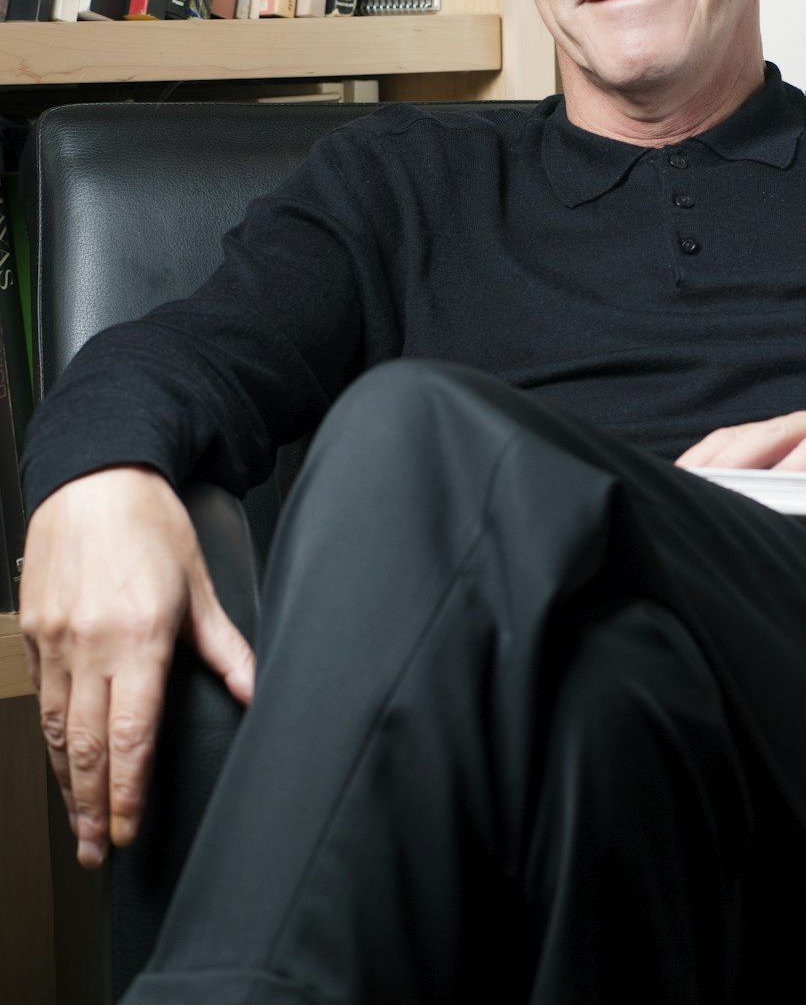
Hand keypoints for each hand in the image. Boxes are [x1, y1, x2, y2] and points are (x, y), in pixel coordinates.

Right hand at [18, 466, 255, 868]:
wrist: (94, 476)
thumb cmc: (148, 521)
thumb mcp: (199, 583)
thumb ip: (226, 646)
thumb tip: (254, 687)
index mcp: (139, 635)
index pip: (132, 735)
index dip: (128, 791)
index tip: (128, 827)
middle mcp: (90, 643)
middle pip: (89, 746)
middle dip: (92, 806)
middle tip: (98, 847)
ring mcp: (55, 639)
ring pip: (59, 730)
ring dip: (67, 783)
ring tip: (78, 823)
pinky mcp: (33, 631)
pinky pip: (42, 699)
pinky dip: (52, 739)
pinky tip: (61, 761)